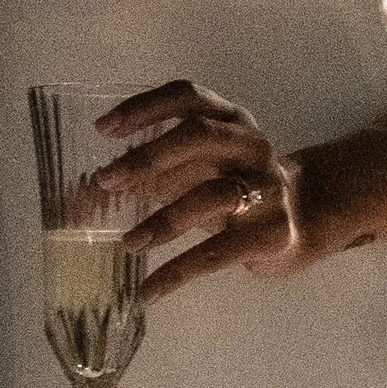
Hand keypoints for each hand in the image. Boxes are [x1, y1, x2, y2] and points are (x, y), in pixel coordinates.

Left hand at [87, 80, 304, 303]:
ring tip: (127, 244)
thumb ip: (150, 174)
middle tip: (107, 180)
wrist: (305, 217)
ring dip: (163, 220)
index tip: (104, 128)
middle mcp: (250, 144)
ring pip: (212, 194)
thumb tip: (82, 196)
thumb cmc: (234, 186)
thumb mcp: (198, 169)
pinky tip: (148, 290)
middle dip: (148, 156)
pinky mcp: (272, 232)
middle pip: (199, 135)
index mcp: (229, 119)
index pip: (187, 97)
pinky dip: (177, 271)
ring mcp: (267, 187)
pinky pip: (217, 252)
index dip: (145, 107)